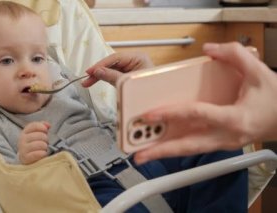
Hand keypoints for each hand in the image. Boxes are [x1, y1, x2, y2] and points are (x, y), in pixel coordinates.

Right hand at [18, 121, 49, 164]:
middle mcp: (22, 139)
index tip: (46, 131)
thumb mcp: (37, 134)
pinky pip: (37, 154)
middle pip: (39, 135)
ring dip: (45, 147)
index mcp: (25, 132)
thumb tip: (48, 125)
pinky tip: (43, 154)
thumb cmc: (34, 144)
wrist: (25, 158)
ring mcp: (23, 149)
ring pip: (40, 144)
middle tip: (45, 143)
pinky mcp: (25, 158)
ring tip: (44, 149)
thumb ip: (42, 127)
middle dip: (45, 139)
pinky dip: (43, 153)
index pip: (34, 126)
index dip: (42, 127)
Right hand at [82, 51, 152, 86]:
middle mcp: (135, 61)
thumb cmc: (150, 91)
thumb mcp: (128, 82)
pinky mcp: (128, 76)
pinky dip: (106, 79)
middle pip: (112, 63)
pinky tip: (96, 81)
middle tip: (87, 78)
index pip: (115, 58)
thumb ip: (112, 76)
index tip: (90, 71)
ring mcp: (131, 69)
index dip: (101, 64)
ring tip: (88, 82)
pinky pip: (115, 75)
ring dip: (100, 76)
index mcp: (138, 58)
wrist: (159, 101)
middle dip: (99, 71)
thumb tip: (97, 71)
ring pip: (111, 70)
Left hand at [134, 42, 276, 163]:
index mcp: (234, 118)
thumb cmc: (275, 101)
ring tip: (143, 153)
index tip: (150, 114)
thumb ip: (235, 55)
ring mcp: (222, 144)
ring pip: (189, 151)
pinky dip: (176, 147)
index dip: (172, 113)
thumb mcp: (259, 73)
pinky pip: (194, 147)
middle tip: (138, 154)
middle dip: (161, 151)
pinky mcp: (219, 145)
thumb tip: (210, 50)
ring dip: (165, 152)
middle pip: (188, 146)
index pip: (197, 115)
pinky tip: (162, 144)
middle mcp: (225, 136)